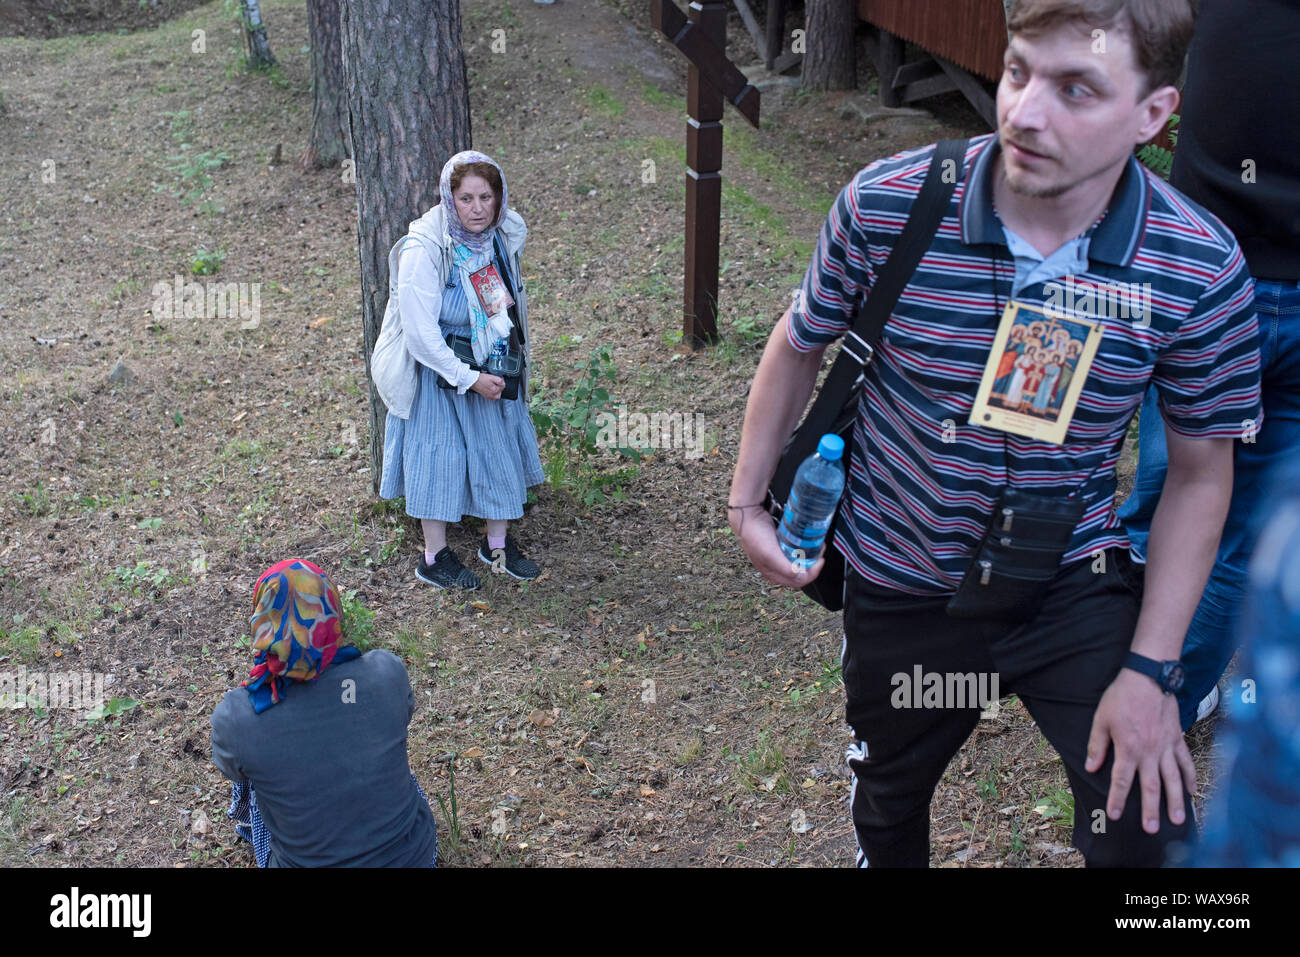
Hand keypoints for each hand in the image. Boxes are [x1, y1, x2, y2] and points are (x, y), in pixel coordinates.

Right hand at [470, 373, 504, 399]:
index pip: (503, 386)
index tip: (500, 378)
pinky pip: (492, 397)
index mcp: (495, 390)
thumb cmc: (481, 379)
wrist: (473, 381)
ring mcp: (489, 396)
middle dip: (500, 386)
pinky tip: (490, 389)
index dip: (502, 381)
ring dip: (497, 390)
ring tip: (493, 385)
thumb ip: (499, 380)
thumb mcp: (492, 377)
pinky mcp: (486, 396)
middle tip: (496, 382)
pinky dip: (493, 393)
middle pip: (501, 391)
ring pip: (497, 395)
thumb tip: (503, 382)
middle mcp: (492, 395)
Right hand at [730, 504, 825, 588]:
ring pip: (798, 560)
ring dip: (810, 555)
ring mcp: (776, 554)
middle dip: (813, 564)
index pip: (797, 581)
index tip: (820, 561)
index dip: (812, 573)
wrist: (747, 514)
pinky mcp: (778, 543)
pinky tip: (806, 540)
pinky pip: (794, 549)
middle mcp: (774, 567)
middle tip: (820, 551)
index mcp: (772, 574)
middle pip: (800, 572)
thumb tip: (801, 577)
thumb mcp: (770, 555)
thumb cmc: (755, 535)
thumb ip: (785, 569)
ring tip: (816, 545)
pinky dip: (803, 547)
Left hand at [1085, 668, 1196, 833]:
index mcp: (1128, 748)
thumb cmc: (1121, 697)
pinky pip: (1186, 762)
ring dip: (1176, 801)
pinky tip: (1193, 792)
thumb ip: (1097, 746)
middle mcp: (1149, 752)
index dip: (1118, 799)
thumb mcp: (1101, 719)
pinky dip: (1191, 778)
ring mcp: (1166, 747)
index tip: (1116, 815)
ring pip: (1173, 779)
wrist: (1148, 678)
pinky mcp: (1178, 739)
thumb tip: (1092, 768)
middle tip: (1150, 829)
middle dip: (1150, 810)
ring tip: (1178, 820)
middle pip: (1151, 786)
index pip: (1122, 780)